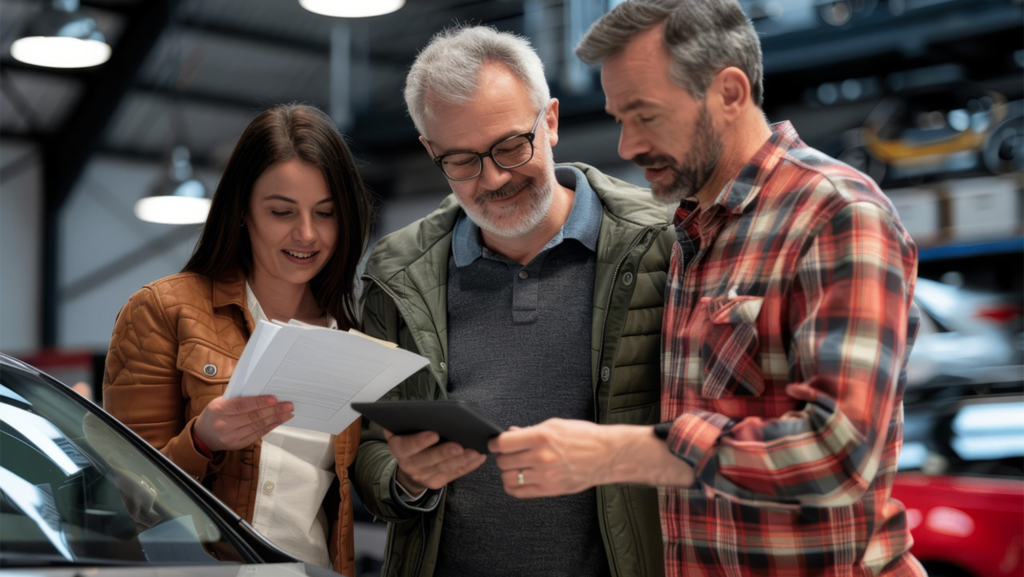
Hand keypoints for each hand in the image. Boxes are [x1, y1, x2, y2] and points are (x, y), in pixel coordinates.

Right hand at [193, 395, 293, 451]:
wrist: (203, 435)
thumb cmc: (215, 414)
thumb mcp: (220, 401)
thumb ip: (238, 398)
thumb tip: (263, 393)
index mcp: (219, 409)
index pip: (242, 405)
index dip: (260, 402)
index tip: (275, 399)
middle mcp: (224, 424)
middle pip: (253, 417)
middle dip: (274, 411)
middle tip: (288, 405)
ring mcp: (231, 437)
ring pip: (257, 426)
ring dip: (275, 419)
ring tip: (287, 413)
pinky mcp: (238, 445)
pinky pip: (257, 435)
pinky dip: (269, 427)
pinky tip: (278, 421)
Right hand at [386, 430, 486, 493]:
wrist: (410, 463)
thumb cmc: (411, 438)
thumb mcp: (405, 430)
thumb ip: (412, 423)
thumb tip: (426, 412)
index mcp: (399, 448)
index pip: (407, 446)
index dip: (420, 441)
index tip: (434, 434)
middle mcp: (409, 464)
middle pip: (428, 460)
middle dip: (444, 453)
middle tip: (459, 446)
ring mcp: (423, 476)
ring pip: (444, 468)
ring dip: (461, 460)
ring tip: (476, 451)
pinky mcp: (436, 482)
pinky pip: (454, 474)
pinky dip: (468, 466)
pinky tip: (478, 457)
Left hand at [490, 419, 694, 496]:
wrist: (607, 455)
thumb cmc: (584, 437)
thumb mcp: (556, 425)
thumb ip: (530, 431)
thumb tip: (511, 434)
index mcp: (542, 437)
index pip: (504, 443)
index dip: (495, 442)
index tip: (495, 443)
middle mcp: (541, 457)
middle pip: (503, 461)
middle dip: (503, 456)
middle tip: (509, 453)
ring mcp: (545, 476)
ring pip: (508, 478)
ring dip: (507, 472)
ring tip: (515, 466)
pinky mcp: (549, 490)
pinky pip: (519, 492)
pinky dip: (513, 486)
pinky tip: (519, 478)